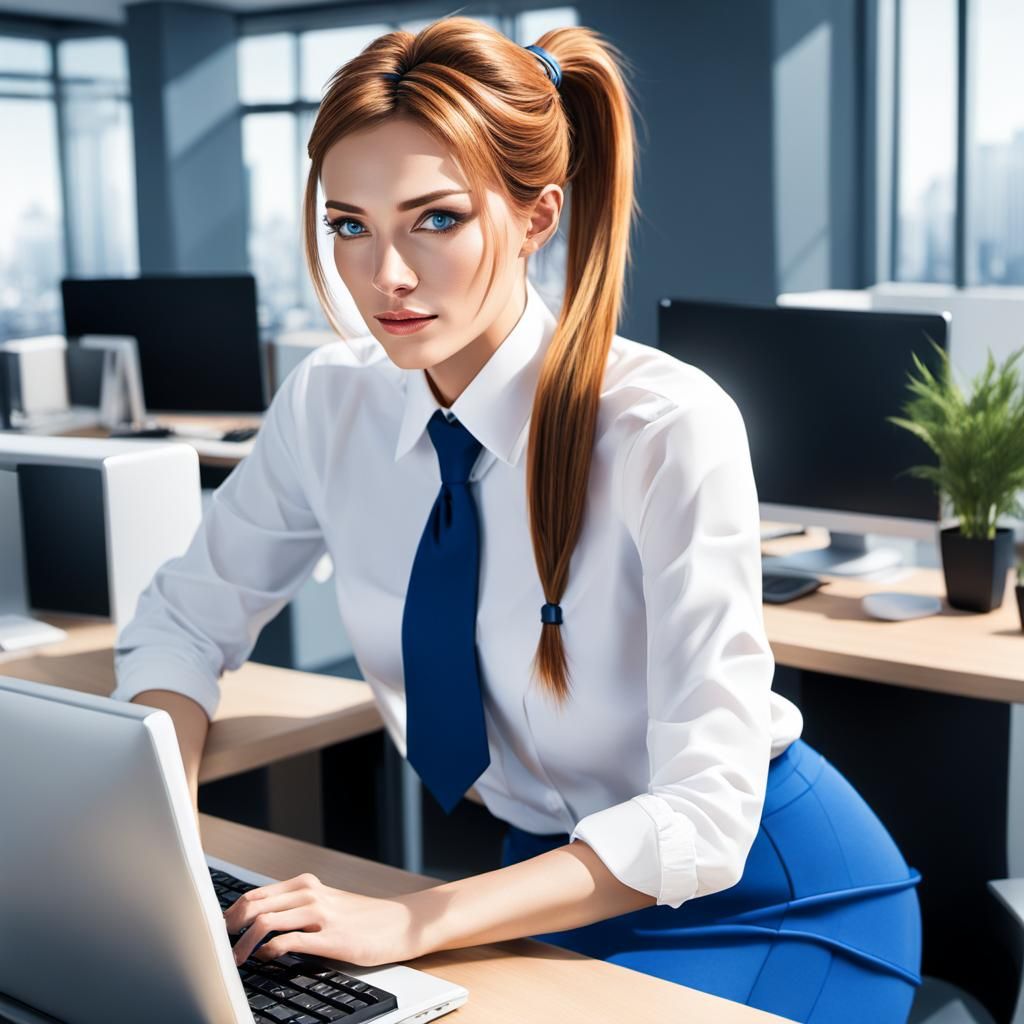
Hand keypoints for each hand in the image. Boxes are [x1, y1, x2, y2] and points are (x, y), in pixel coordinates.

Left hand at [223, 872, 425, 966]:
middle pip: (255, 904)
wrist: (398, 923)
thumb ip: (295, 907)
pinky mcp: (330, 937)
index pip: (256, 894)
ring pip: (267, 921)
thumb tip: (258, 922)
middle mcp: (310, 894)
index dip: (231, 912)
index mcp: (305, 884)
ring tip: (235, 958)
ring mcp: (320, 914)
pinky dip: (270, 951)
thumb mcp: (326, 903)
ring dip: (244, 942)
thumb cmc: (360, 917)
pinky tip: (266, 958)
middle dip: (230, 925)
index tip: (218, 930)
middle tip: (219, 944)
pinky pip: (289, 941)